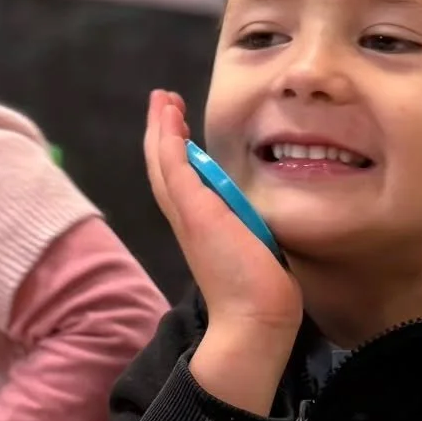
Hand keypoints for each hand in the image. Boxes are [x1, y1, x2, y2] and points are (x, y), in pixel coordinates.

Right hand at [146, 90, 301, 412]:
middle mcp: (188, 219)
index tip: (178, 127)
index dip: (175, 151)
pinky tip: (168, 119)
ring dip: (160, 129)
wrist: (255, 320)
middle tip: (161, 102)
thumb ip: (250, 227)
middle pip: (163, 168)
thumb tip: (261, 220)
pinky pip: (174, 169)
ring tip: (161, 101)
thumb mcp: (254, 247)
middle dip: (161, 132)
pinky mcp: (196, 213)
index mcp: (201, 227)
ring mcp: (188, 215)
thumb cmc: (261, 294)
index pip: (181, 181)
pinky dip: (167, 142)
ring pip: (163, 163)